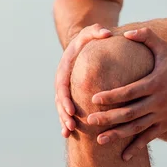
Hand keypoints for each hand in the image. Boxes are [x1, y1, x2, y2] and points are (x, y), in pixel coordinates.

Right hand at [55, 23, 111, 137]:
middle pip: (59, 100)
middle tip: (71, 126)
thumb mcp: (92, 32)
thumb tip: (107, 32)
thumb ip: (98, 31)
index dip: (65, 99)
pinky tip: (69, 135)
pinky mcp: (71, 94)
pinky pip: (66, 109)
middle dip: (64, 114)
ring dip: (64, 120)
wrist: (83, 43)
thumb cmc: (89, 39)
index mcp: (65, 67)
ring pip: (61, 107)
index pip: (62, 85)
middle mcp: (62, 79)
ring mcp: (66, 88)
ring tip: (69, 133)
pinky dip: (66, 121)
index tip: (72, 110)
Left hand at [87, 27, 166, 159]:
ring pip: (137, 128)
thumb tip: (126, 33)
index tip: (94, 99)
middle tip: (90, 120)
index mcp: (155, 83)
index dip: (111, 96)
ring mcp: (162, 115)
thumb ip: (145, 36)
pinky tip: (123, 157)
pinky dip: (136, 147)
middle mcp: (158, 102)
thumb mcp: (163, 46)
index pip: (129, 92)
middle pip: (129, 113)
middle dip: (108, 118)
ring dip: (117, 135)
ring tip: (99, 140)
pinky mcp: (166, 124)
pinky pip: (149, 137)